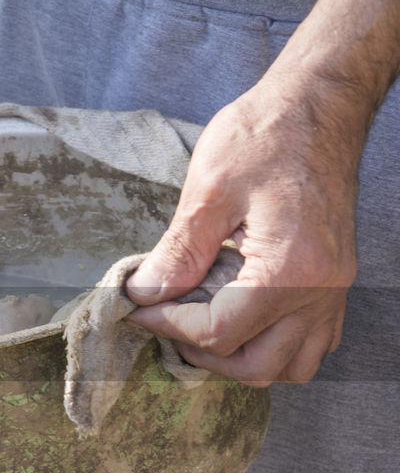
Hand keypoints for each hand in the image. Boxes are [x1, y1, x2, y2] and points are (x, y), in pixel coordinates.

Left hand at [126, 0, 399, 387]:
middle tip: (166, 322)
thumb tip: (146, 293)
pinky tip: (236, 317)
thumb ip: (179, 250)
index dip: (168, 325)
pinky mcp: (334, 282)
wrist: (319, 106)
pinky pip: (312, 342)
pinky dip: (273, 345)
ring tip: (200, 326)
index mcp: (289, 271)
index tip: (137, 308)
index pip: (219, 331)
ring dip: (241, 359)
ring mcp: (333, 291)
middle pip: (257, 366)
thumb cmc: (266, 136)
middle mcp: (319, 291)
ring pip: (290, 365)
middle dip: (202, 355)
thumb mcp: (210, 189)